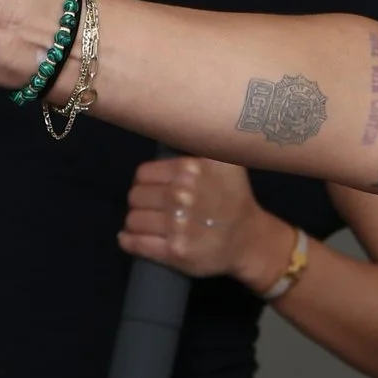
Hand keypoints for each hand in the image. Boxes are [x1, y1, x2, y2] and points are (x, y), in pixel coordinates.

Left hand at [122, 157, 281, 285]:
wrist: (249, 240)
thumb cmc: (234, 199)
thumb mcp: (225, 162)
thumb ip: (201, 143)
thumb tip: (173, 126)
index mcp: (190, 170)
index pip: (143, 174)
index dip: (146, 182)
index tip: (155, 190)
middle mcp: (182, 195)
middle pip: (135, 196)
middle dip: (141, 203)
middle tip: (153, 208)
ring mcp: (177, 225)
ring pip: (133, 220)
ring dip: (136, 223)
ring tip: (148, 224)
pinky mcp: (174, 251)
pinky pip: (135, 243)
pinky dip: (128, 241)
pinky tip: (130, 238)